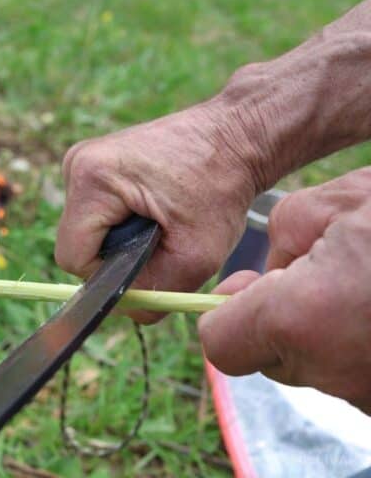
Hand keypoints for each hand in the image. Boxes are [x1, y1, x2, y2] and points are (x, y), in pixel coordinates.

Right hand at [55, 101, 262, 322]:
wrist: (235, 135)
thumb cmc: (221, 188)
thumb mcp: (196, 255)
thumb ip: (155, 295)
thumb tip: (125, 311)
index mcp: (93, 180)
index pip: (73, 257)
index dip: (108, 275)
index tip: (147, 264)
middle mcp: (76, 164)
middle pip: (77, 243)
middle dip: (116, 256)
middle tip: (161, 242)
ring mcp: (80, 159)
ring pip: (84, 230)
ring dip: (118, 239)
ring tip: (160, 220)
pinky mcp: (91, 161)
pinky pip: (92, 212)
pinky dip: (119, 221)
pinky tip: (152, 207)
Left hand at [199, 168, 370, 412]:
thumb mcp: (344, 200)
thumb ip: (285, 235)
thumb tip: (269, 271)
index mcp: (302, 319)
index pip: (221, 344)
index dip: (224, 314)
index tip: (244, 290)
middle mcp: (336, 370)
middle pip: (272, 358)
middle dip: (282, 319)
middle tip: (321, 273)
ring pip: (322, 368)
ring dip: (331, 332)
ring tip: (368, 285)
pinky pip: (364, 377)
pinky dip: (368, 347)